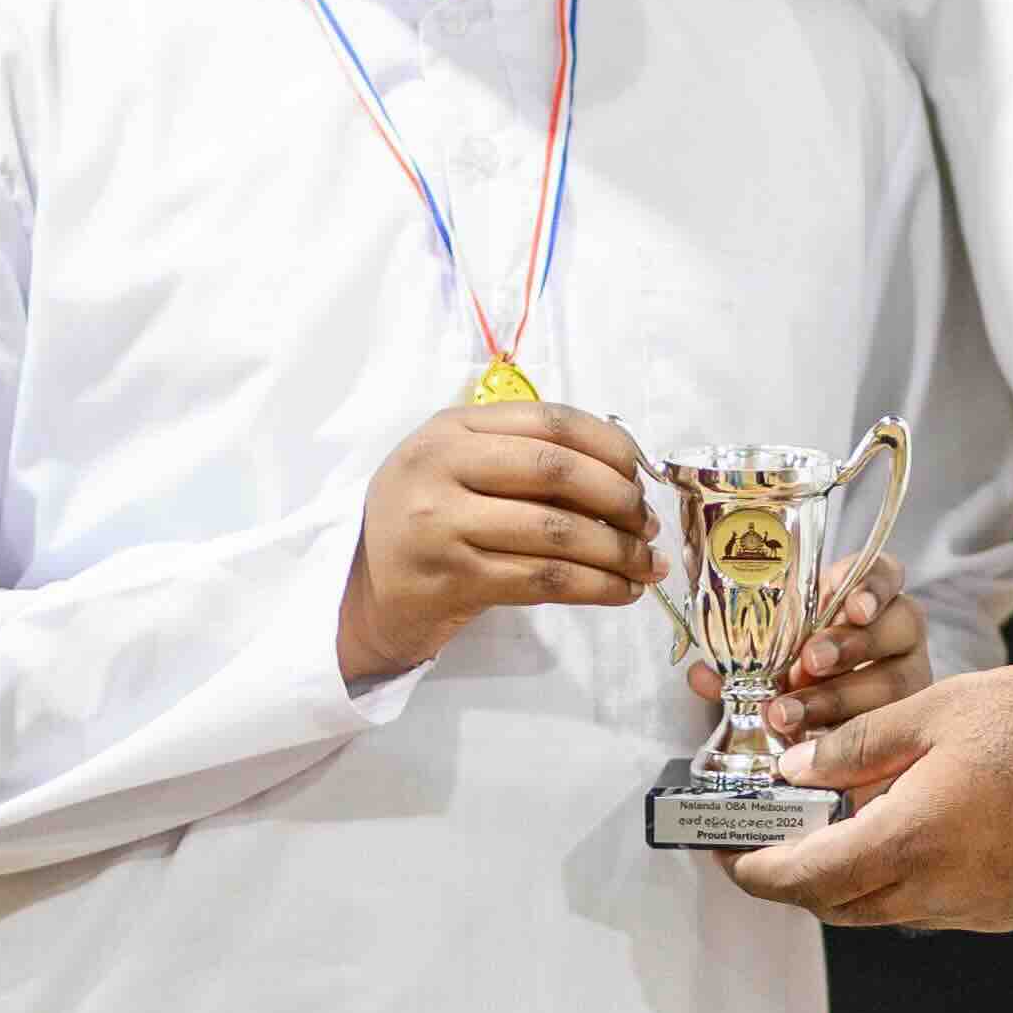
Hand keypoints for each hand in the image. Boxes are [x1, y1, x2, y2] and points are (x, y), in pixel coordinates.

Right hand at [340, 400, 658, 689]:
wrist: (365, 590)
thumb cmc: (430, 521)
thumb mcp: (460, 469)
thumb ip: (524, 458)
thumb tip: (626, 475)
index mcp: (451, 427)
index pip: (550, 421)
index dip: (610, 446)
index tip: (640, 475)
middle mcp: (441, 466)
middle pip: (557, 470)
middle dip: (619, 499)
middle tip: (647, 524)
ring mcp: (443, 523)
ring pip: (558, 532)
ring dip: (617, 551)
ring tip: (645, 564)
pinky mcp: (454, 578)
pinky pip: (545, 580)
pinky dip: (596, 587)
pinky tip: (622, 592)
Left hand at [726, 659, 1012, 928]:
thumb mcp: (947, 709)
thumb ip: (861, 743)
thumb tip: (797, 769)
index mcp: (912, 840)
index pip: (800, 878)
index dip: (750, 871)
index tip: (723, 853)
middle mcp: (940, 894)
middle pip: (836, 906)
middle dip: (792, 877)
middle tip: (769, 835)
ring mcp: (980, 913)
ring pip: (886, 910)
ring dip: (851, 877)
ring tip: (843, 819)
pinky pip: (935, 906)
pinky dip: (905, 877)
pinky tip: (918, 825)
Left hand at [765, 554, 927, 750]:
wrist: (811, 713)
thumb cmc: (796, 665)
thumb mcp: (774, 649)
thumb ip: (746, 655)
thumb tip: (702, 676)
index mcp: (869, 598)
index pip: (885, 576)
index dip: (873, 587)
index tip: (854, 607)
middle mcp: (898, 634)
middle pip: (895, 630)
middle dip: (849, 645)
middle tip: (810, 662)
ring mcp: (906, 678)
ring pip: (893, 684)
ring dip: (837, 699)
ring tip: (790, 714)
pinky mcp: (900, 725)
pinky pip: (886, 735)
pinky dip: (843, 742)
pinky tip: (811, 747)